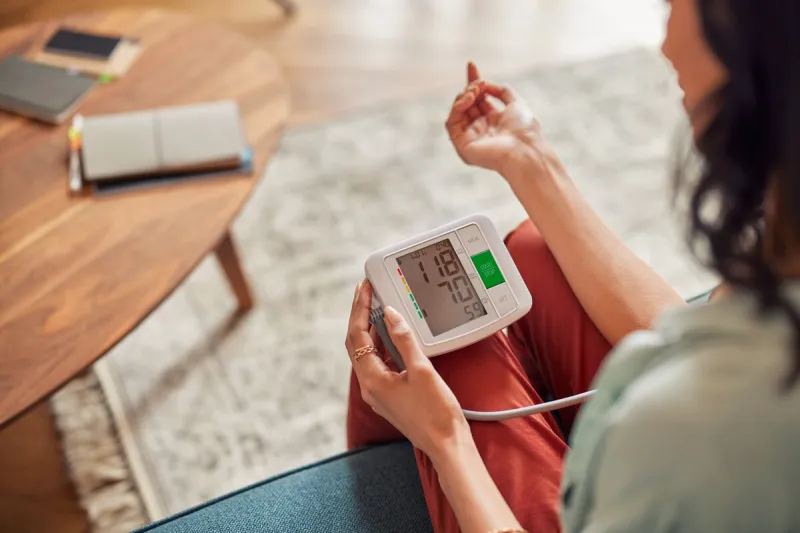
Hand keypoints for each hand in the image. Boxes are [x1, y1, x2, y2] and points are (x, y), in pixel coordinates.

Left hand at [345, 280, 469, 460]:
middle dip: (360, 315)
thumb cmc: (436, 413)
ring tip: (376, 305)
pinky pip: (378, 363)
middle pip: (356, 343)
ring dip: (370, 329)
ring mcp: (378, 392)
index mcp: (371, 379)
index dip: (359, 308)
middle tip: (366, 291)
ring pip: (366, 353)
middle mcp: (369, 386)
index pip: (356, 335)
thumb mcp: (421, 370)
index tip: (364, 288)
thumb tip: (390, 315)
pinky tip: (390, 333)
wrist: (447, 444)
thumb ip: (404, 340)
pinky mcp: (389, 395)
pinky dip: (381, 344)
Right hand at [446, 62, 555, 180]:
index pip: (478, 99)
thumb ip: (500, 90)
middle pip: (466, 103)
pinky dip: (457, 108)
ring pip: (457, 111)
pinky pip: (452, 122)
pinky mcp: (462, 145)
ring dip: (464, 96)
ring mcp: (470, 138)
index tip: (471, 64)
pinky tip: (469, 100)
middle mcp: (481, 129)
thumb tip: (484, 84)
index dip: (474, 81)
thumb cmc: (525, 130)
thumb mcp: (516, 102)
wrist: (525, 150)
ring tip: (475, 91)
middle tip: (479, 84)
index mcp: (494, 121)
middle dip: (470, 88)